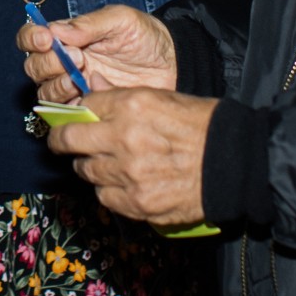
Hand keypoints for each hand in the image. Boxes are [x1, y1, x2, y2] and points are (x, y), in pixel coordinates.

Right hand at [17, 5, 177, 102]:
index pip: (31, 37)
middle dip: (48, 63)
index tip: (47, 39)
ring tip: (81, 79)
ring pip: (45, 93)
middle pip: (34, 68)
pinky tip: (94, 94)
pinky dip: (74, 105)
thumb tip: (56, 30)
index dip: (31, 38)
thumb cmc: (144, 36)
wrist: (172, 65)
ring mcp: (74, 88)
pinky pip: (67, 115)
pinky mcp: (87, 109)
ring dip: (57, 86)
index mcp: (66, 38)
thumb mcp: (121, 20)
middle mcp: (64, 63)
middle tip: (76, 57)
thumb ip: (89, 24)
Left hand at [45, 88, 215, 230]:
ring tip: (103, 163)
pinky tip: (122, 183)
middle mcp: (124, 139)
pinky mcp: (137, 203)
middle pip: (70, 140)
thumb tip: (91, 92)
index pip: (84, 105)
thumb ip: (124, 99)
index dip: (76, 112)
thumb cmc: (203, 126)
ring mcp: (129, 175)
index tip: (71, 117)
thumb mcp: (164, 98)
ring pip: (85, 170)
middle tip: (61, 141)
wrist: (234, 164)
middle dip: (61, 139)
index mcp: (133, 105)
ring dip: (90, 166)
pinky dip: (108, 190)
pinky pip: (105, 196)